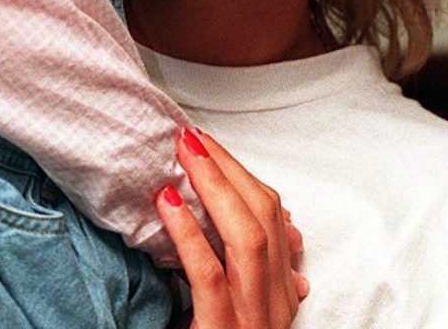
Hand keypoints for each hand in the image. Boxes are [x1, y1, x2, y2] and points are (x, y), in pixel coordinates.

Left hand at [156, 128, 307, 328]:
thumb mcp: (242, 306)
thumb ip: (249, 265)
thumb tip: (271, 221)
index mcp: (279, 292)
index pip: (273, 217)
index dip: (240, 174)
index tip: (206, 143)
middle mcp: (275, 305)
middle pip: (263, 219)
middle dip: (227, 169)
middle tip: (189, 136)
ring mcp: (253, 321)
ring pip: (247, 241)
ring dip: (214, 189)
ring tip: (180, 156)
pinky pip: (212, 279)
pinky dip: (191, 237)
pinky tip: (167, 205)